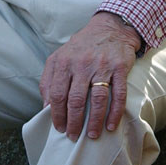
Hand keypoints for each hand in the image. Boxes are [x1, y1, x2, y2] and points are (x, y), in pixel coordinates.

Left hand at [39, 12, 142, 140]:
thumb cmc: (82, 47)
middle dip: (74, 122)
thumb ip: (48, 80)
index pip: (57, 94)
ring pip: (97, 99)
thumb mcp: (59, 57)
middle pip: (75, 99)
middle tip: (73, 136)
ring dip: (94, 121)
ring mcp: (102, 66)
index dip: (57, 114)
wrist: (110, 28)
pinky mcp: (120, 68)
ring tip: (92, 135)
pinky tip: (110, 125)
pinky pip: (118, 94)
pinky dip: (114, 112)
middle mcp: (82, 64)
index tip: (59, 128)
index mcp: (64, 62)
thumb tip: (45, 106)